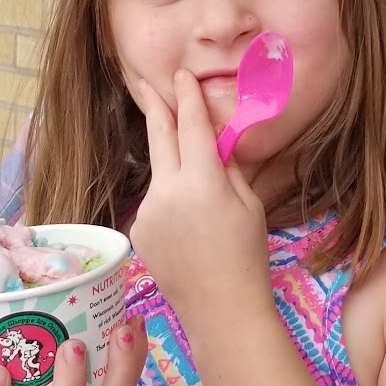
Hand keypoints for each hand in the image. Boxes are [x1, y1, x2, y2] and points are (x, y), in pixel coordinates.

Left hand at [129, 71, 270, 318]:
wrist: (222, 311)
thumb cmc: (247, 256)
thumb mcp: (247, 204)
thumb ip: (227, 168)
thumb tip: (214, 142)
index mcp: (202, 180)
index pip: (192, 125)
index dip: (187, 96)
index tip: (181, 74)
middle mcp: (168, 191)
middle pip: (158, 136)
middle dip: (155, 105)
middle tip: (147, 81)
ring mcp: (148, 212)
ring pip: (160, 175)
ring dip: (173, 171)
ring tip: (200, 204)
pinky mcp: (138, 232)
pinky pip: (155, 205)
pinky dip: (169, 206)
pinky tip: (189, 233)